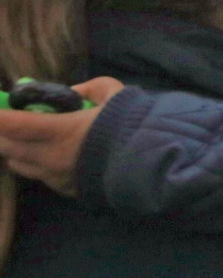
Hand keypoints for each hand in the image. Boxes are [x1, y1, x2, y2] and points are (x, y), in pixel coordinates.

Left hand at [0, 77, 122, 196]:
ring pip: (17, 163)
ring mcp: (55, 176)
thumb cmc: (131, 124)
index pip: (13, 124)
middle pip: (6, 146)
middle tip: (8, 121)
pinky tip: (47, 155)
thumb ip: (89, 88)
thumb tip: (72, 92)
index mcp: (60, 130)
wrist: (153, 162)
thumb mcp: (113, 93)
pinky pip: (37, 175)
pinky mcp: (64, 189)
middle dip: (2, 133)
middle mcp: (50, 156)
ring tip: (23, 139)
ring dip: (14, 149)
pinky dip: (33, 163)